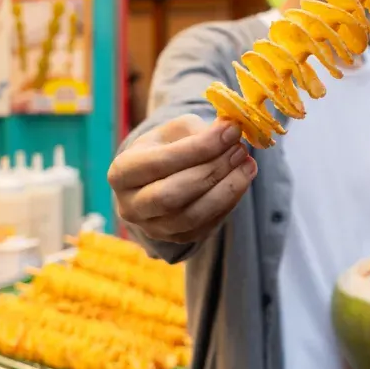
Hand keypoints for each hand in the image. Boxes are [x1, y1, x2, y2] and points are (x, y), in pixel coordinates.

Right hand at [108, 115, 257, 243]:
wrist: (162, 178)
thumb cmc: (168, 148)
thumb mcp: (175, 131)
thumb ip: (199, 130)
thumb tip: (230, 130)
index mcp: (122, 172)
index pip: (160, 162)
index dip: (200, 147)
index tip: (231, 131)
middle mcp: (130, 205)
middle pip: (172, 195)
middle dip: (212, 170)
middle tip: (240, 149)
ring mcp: (153, 227)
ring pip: (191, 216)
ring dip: (226, 190)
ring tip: (248, 164)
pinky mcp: (177, 239)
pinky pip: (206, 226)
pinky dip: (229, 203)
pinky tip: (242, 180)